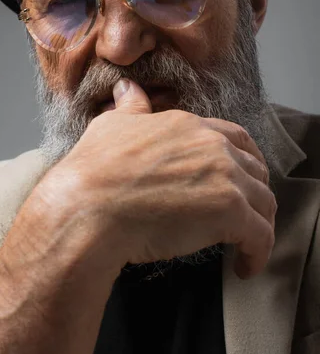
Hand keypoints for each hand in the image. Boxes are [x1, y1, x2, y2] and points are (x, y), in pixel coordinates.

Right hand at [50, 78, 276, 279]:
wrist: (88, 206)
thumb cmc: (94, 169)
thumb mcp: (111, 125)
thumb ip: (130, 107)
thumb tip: (126, 87)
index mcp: (188, 125)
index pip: (235, 138)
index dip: (243, 158)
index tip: (239, 179)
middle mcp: (213, 146)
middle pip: (255, 168)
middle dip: (255, 190)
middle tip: (246, 212)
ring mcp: (225, 177)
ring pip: (264, 202)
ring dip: (259, 224)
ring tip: (245, 244)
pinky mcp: (230, 212)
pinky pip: (261, 236)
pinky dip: (258, 254)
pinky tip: (244, 267)